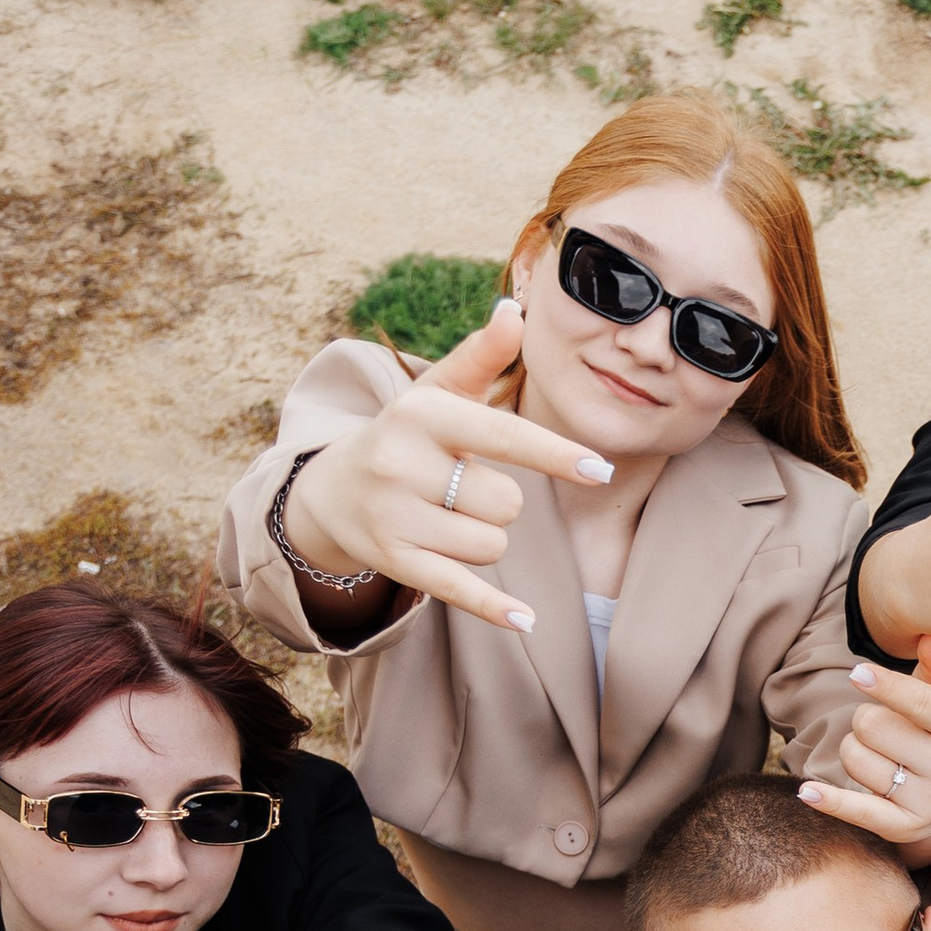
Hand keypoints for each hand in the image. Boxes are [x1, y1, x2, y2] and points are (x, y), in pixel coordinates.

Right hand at [282, 302, 617, 631]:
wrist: (330, 491)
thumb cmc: (407, 436)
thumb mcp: (437, 394)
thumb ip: (481, 356)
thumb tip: (514, 309)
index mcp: (422, 415)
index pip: (503, 435)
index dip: (555, 454)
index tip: (600, 469)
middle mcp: (402, 463)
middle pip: (505, 503)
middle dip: (499, 502)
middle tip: (461, 487)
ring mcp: (394, 515)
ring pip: (491, 544)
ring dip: (485, 537)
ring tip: (447, 515)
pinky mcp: (394, 560)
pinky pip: (461, 589)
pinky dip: (495, 608)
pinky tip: (527, 621)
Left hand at [795, 636, 930, 855]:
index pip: (921, 703)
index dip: (886, 686)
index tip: (856, 673)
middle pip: (873, 726)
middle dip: (864, 719)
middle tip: (882, 727)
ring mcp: (929, 801)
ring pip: (856, 759)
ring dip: (853, 750)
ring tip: (877, 753)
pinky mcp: (902, 827)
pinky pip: (856, 809)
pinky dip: (829, 800)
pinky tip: (806, 792)